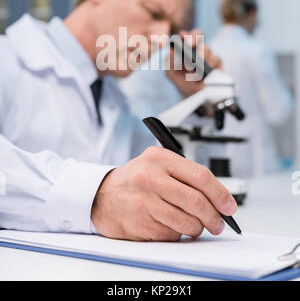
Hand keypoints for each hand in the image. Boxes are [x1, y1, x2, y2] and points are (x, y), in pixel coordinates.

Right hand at [91, 146, 236, 240]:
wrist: (101, 196)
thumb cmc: (135, 180)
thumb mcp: (157, 165)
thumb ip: (185, 175)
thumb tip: (218, 198)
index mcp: (159, 158)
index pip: (200, 176)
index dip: (220, 194)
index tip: (229, 206)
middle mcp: (151, 177)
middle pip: (196, 201)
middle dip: (213, 217)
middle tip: (218, 223)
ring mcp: (144, 201)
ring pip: (187, 222)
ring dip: (197, 228)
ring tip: (193, 225)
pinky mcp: (140, 222)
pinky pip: (172, 235)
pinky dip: (177, 234)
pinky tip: (169, 225)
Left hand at [166, 29, 221, 97]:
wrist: (198, 98)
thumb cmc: (184, 83)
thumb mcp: (172, 75)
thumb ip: (169, 63)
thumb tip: (170, 51)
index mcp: (184, 49)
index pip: (184, 36)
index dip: (184, 34)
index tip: (181, 36)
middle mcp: (196, 49)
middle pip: (198, 35)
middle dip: (194, 37)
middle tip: (190, 44)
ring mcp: (208, 55)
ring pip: (207, 48)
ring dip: (200, 56)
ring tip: (196, 68)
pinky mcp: (218, 63)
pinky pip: (216, 58)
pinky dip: (210, 64)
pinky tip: (206, 72)